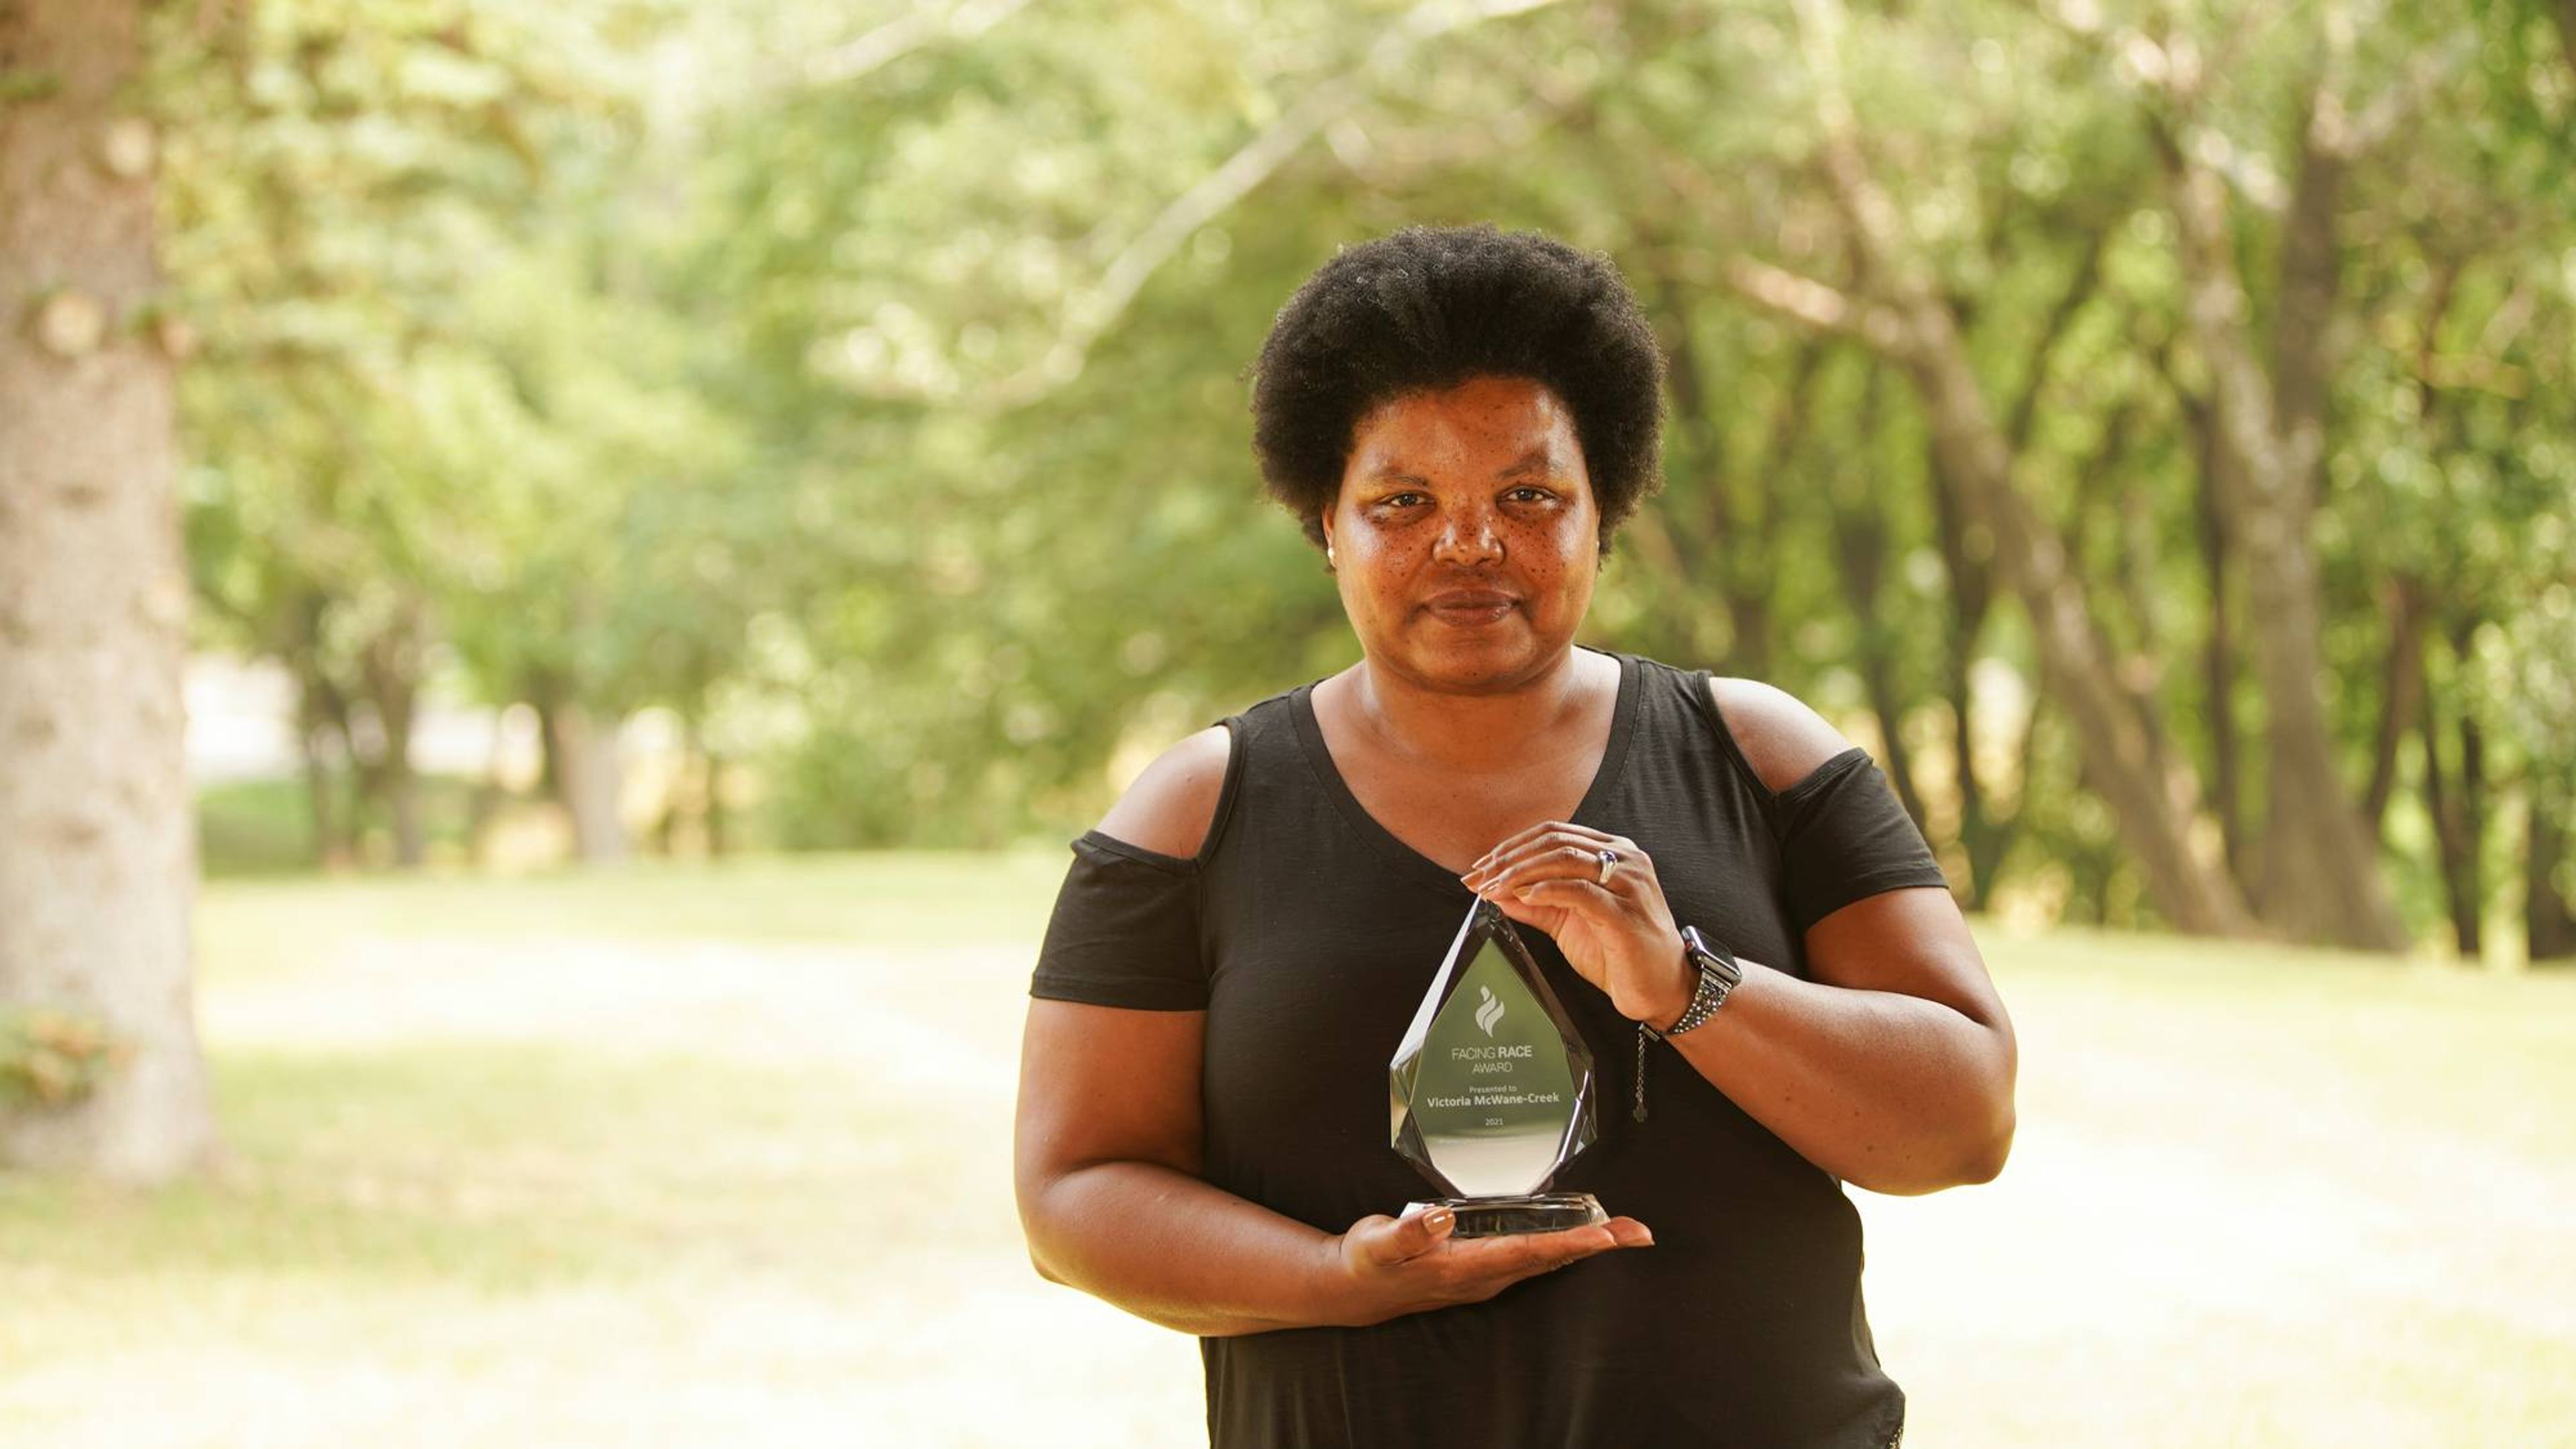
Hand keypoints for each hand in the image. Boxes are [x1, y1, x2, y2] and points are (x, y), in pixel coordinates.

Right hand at [1326, 1204, 1652, 1325]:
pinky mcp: (1485, 1268)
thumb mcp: (1379, 1243)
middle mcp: (1485, 1276)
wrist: (1355, 1290)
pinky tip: (1581, 1236)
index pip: (1528, 1252)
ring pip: (1548, 1259)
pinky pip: (1535, 1257)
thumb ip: (1409, 1231)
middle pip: (1552, 1258)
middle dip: (1597, 1245)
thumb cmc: (1369, 1262)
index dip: (1569, 1243)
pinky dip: (1565, 1245)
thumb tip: (1441, 1217)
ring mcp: (1488, 1275)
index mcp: (1467, 1266)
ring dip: (1588, 1246)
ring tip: (1626, 1232)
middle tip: (1641, 1232)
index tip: (1606, 1236)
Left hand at [1459, 822, 1692, 1026]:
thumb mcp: (1569, 922)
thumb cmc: (1620, 953)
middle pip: (1555, 841)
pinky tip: (1524, 897)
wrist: (1663, 989)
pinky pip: (1580, 891)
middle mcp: (1625, 859)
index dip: (1512, 847)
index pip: (1554, 833)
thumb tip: (1497, 892)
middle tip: (1478, 878)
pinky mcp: (1626, 913)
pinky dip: (1547, 890)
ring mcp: (1630, 883)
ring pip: (1565, 859)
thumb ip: (1536, 905)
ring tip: (1493, 888)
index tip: (1481, 867)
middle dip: (1509, 859)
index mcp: (1613, 852)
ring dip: (1520, 873)